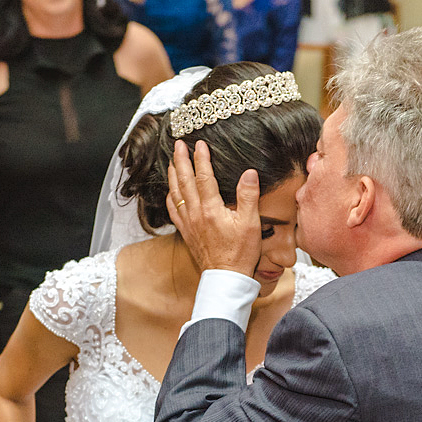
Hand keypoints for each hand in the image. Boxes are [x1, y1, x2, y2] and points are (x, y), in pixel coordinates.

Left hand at [167, 140, 261, 275]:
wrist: (225, 278)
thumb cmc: (240, 253)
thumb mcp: (251, 224)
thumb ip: (249, 196)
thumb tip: (249, 173)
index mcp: (211, 209)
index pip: (204, 177)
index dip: (201, 158)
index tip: (199, 144)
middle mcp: (196, 214)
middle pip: (184, 181)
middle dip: (180, 160)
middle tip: (178, 144)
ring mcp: (188, 223)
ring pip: (176, 193)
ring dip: (172, 175)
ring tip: (171, 161)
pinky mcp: (186, 232)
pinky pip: (173, 210)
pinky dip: (170, 196)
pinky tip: (171, 191)